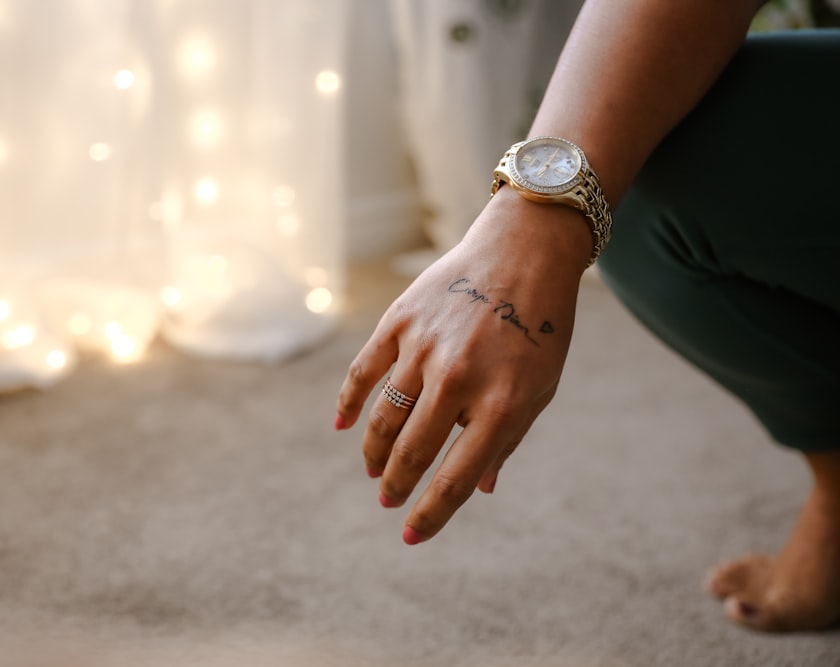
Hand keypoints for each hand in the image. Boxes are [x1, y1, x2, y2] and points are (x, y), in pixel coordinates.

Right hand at [336, 190, 590, 543]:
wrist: (524, 252)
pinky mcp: (400, 322)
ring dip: (374, 453)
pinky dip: (349, 404)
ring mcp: (425, 349)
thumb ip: (507, 439)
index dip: (429, 515)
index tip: (410, 535)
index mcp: (502, 405)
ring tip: (374, 470)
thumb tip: (479, 488)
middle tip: (388, 499)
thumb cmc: (540, 327)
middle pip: (412, 453)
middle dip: (396, 486)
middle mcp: (459, 380)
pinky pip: (363, 373)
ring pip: (383, 418)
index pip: (455, 479)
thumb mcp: (540, 388)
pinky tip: (344, 426)